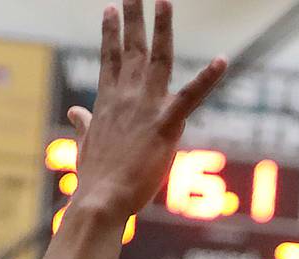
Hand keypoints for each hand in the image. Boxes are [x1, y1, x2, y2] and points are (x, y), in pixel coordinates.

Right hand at [69, 1, 226, 220]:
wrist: (101, 199)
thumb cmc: (94, 178)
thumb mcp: (85, 145)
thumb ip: (84, 124)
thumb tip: (75, 112)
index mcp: (107, 102)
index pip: (110, 59)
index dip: (110, 33)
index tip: (109, 10)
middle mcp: (125, 97)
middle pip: (132, 49)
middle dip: (134, 17)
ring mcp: (145, 108)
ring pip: (157, 59)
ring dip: (162, 29)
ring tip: (164, 1)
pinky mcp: (166, 125)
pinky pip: (191, 97)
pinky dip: (208, 78)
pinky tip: (223, 60)